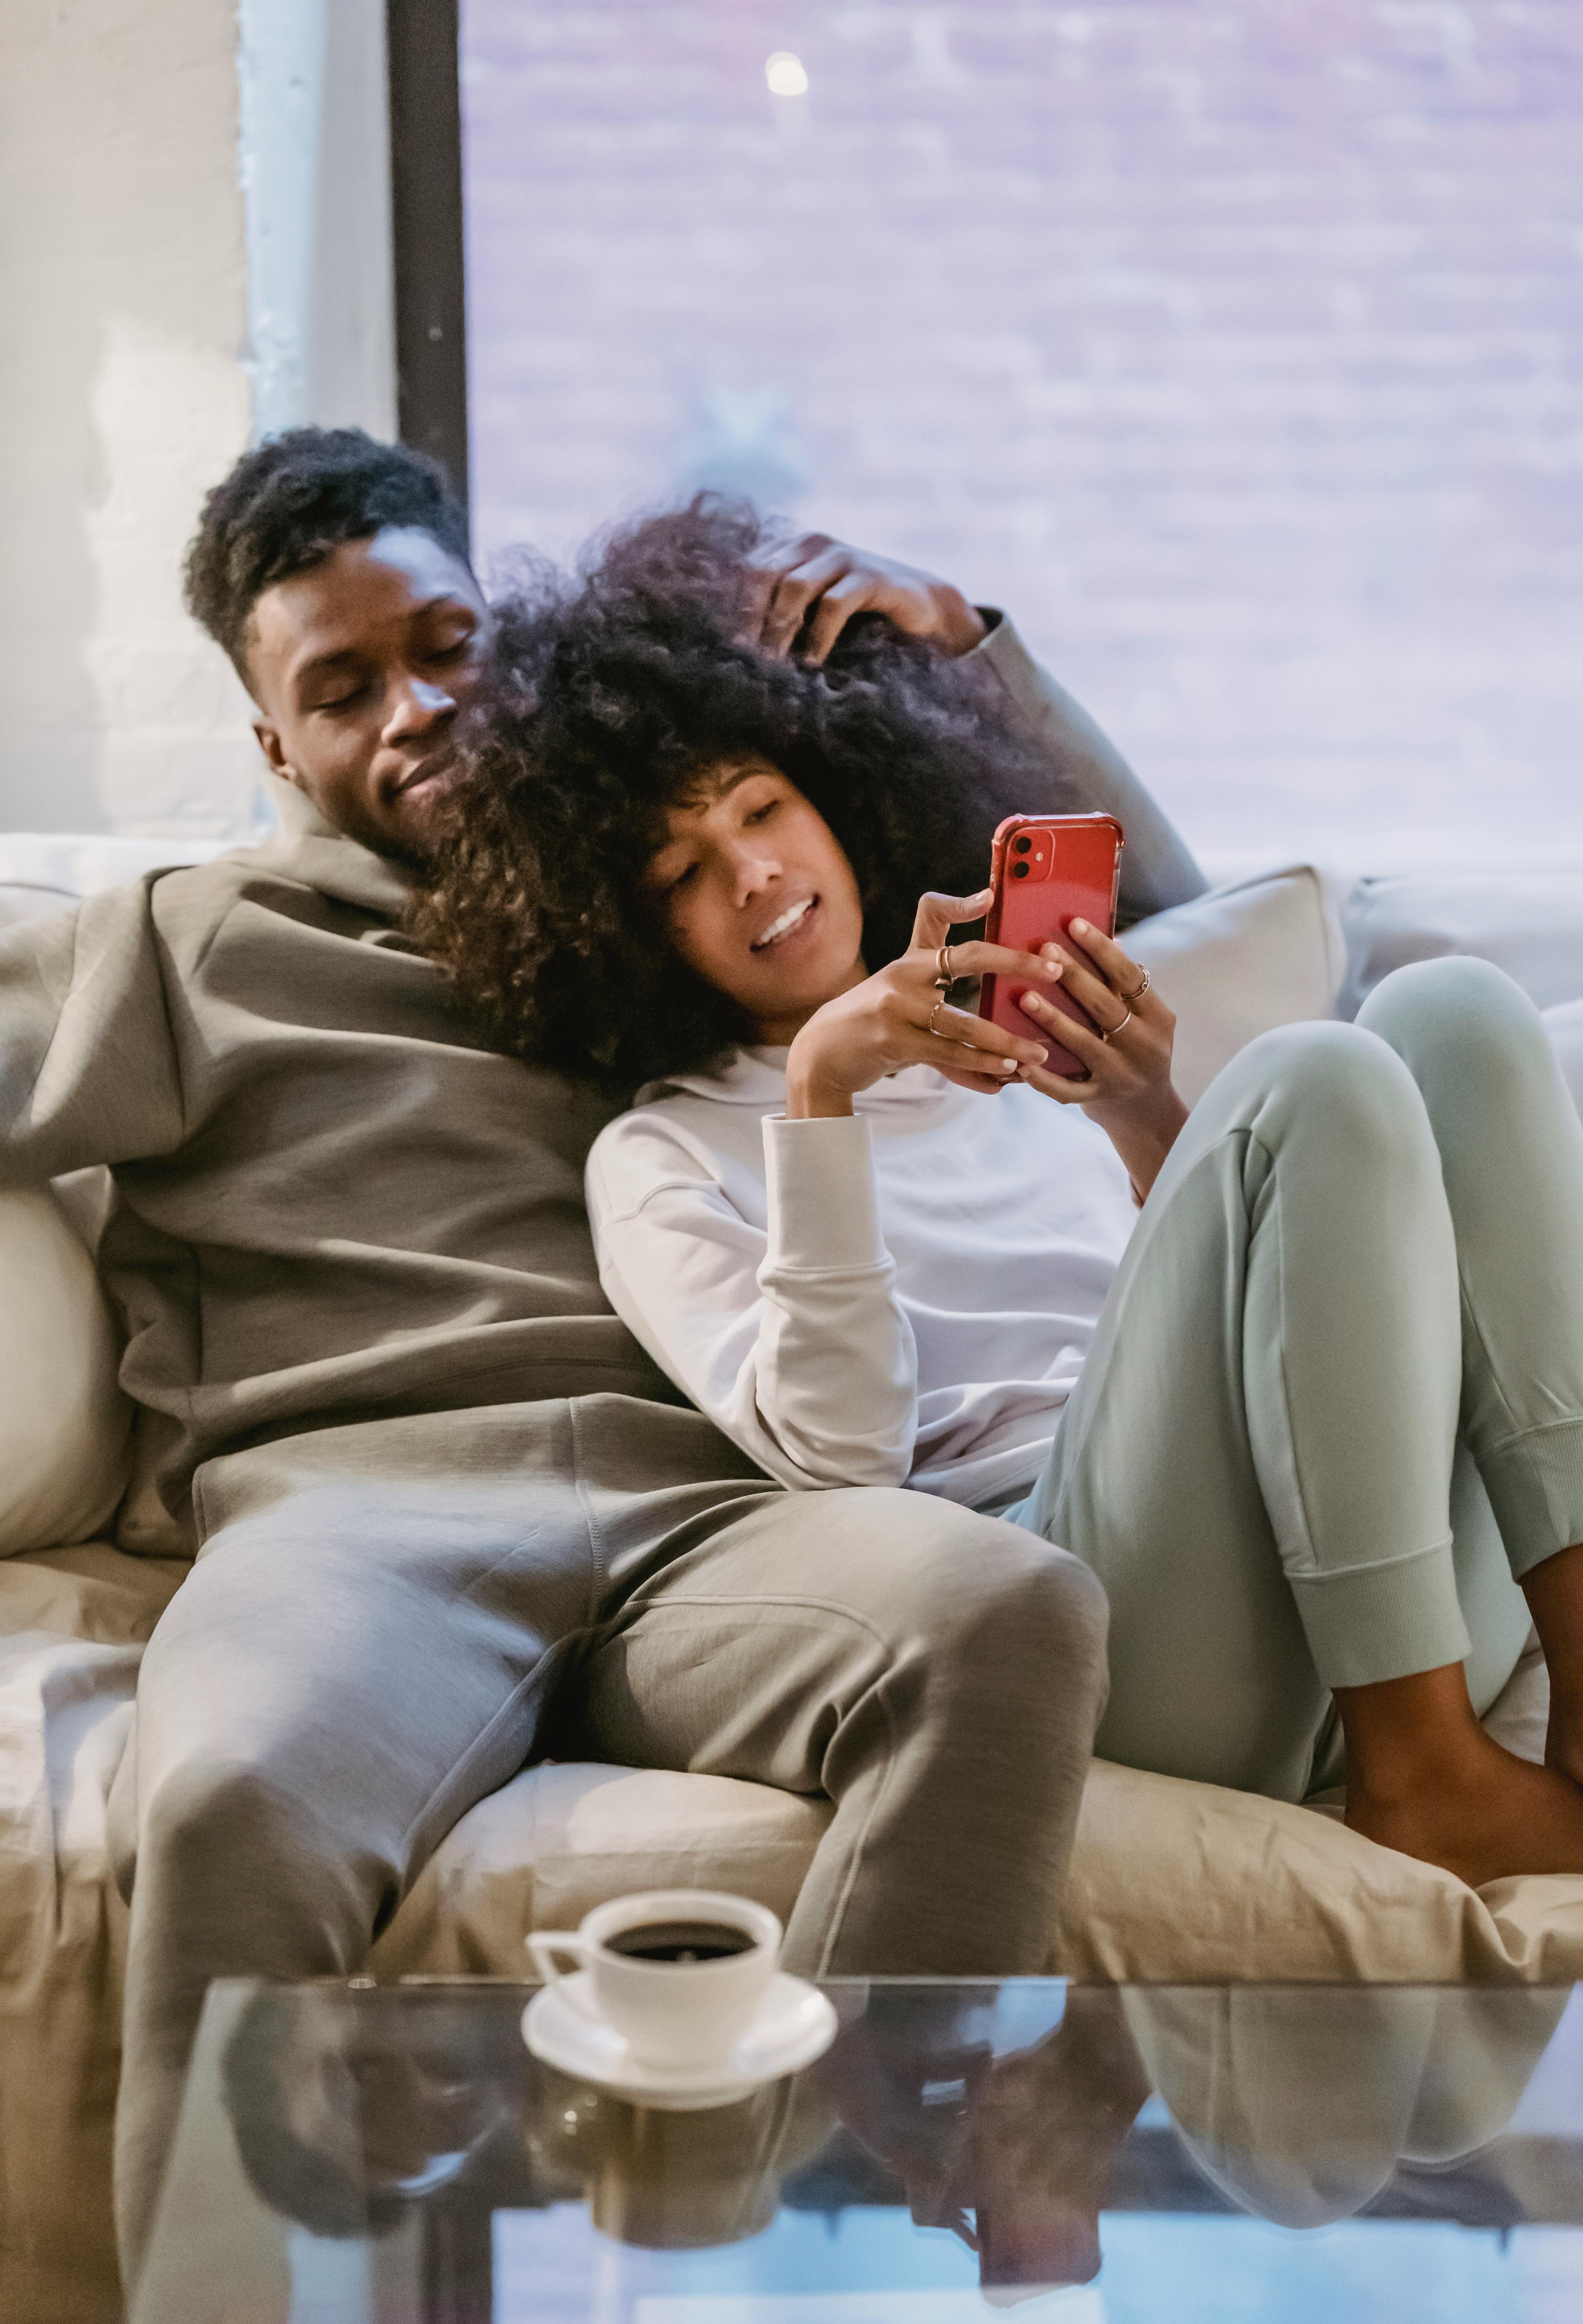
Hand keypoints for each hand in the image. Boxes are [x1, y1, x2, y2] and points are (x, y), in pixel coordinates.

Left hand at [741, 532, 987, 665]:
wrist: (923, 611)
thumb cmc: (860, 617)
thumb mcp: (813, 611)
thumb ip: (781, 615)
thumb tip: (738, 649)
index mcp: (793, 548)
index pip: (749, 571)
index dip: (736, 609)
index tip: (729, 650)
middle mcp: (814, 543)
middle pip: (764, 575)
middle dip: (752, 620)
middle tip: (748, 661)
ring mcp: (844, 556)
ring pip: (794, 586)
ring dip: (779, 629)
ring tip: (775, 666)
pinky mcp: (871, 576)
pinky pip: (834, 604)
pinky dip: (818, 636)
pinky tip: (813, 663)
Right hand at [785, 887, 1056, 1118]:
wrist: (822, 1055)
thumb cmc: (874, 1024)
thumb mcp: (901, 994)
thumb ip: (946, 998)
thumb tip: (999, 1015)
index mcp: (911, 958)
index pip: (932, 912)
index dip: (962, 902)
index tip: (992, 895)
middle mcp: (905, 973)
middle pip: (968, 957)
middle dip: (1016, 961)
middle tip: (1056, 970)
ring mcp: (897, 1006)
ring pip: (965, 1022)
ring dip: (1006, 1042)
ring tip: (1038, 1055)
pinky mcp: (893, 1039)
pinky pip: (948, 1054)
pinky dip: (979, 1067)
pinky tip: (1005, 1075)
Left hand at [1017, 920, 1185, 1199]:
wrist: (1146, 1110)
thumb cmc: (1136, 1048)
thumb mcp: (1143, 1018)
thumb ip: (1125, 985)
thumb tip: (1110, 937)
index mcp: (1157, 1018)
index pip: (1130, 977)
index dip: (1102, 950)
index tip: (1074, 924)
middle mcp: (1143, 1046)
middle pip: (1105, 1007)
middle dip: (1074, 977)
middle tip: (1044, 950)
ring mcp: (1120, 1075)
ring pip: (1084, 1045)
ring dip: (1053, 1020)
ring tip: (1025, 997)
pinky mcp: (1098, 1099)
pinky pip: (1066, 1090)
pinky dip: (1043, 1078)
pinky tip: (1021, 1063)